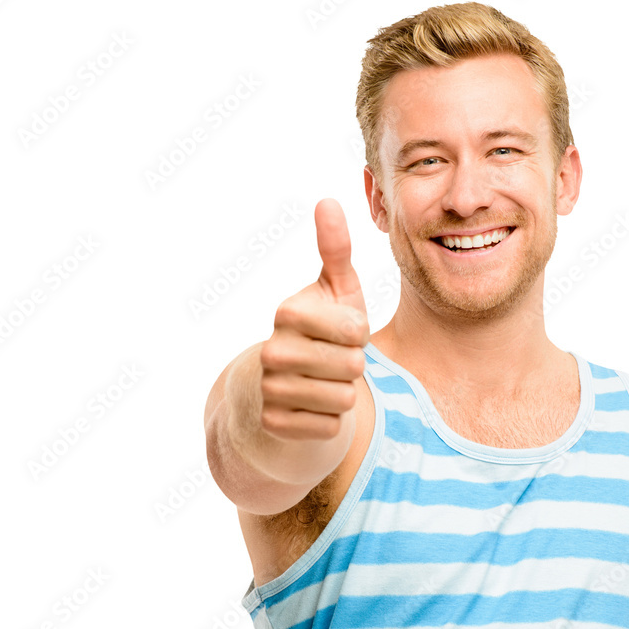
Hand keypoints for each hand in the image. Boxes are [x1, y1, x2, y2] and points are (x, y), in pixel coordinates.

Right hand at [258, 199, 369, 440]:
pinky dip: (331, 420)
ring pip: (344, 400)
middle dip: (353, 365)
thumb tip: (327, 201)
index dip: (359, 334)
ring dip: (344, 393)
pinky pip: (330, 427)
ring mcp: (270, 390)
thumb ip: (336, 250)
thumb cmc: (323, 330)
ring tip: (325, 381)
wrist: (287, 386)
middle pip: (352, 367)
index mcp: (287, 312)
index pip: (356, 331)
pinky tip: (314, 407)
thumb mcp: (336, 290)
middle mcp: (272, 351)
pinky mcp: (275, 424)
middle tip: (334, 359)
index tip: (344, 332)